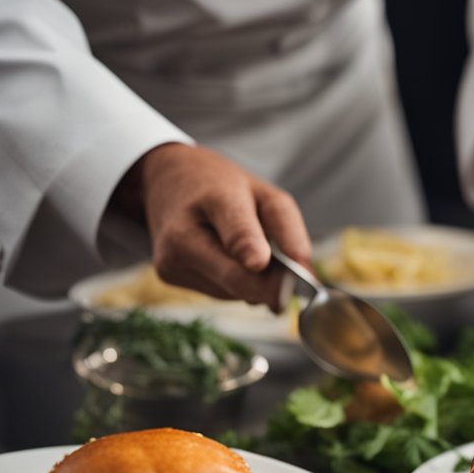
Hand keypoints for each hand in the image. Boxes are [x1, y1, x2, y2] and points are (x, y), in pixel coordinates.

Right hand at [111, 143, 311, 311]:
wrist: (168, 179)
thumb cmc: (221, 186)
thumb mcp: (264, 193)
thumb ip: (288, 229)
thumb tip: (305, 274)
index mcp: (214, 201)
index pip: (235, 234)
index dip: (250, 250)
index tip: (261, 263)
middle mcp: (183, 235)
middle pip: (236, 279)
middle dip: (271, 285)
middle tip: (292, 280)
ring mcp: (170, 260)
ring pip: (232, 292)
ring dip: (252, 283)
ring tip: (248, 253)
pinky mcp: (168, 276)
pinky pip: (219, 293)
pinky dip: (234, 284)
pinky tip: (227, 260)